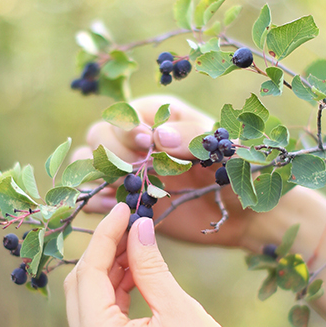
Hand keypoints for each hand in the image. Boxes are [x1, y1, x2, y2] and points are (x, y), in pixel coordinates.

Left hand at [64, 202, 265, 326]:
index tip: (126, 207)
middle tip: (131, 221)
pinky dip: (114, 294)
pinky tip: (135, 272)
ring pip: (88, 303)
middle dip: (103, 251)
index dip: (106, 235)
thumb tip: (138, 227)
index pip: (90, 273)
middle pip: (80, 286)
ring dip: (109, 271)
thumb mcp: (180, 310)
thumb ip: (150, 266)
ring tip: (137, 241)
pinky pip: (100, 321)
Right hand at [78, 95, 253, 248]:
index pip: (124, 113)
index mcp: (158, 114)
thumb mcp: (222, 148)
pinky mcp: (123, 198)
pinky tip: (124, 208)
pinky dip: (96, 202)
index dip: (129, 129)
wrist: (239, 213)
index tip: (148, 145)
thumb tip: (160, 135)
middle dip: (113, 153)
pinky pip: (91, 196)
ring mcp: (126, 168)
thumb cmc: (235, 171)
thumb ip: (194, 137)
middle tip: (139, 171)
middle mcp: (136, 138)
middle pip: (98, 135)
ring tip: (126, 189)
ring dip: (98, 175)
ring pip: (86, 162)